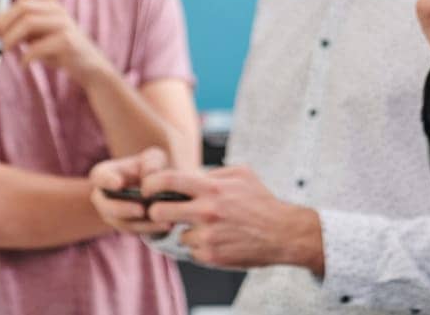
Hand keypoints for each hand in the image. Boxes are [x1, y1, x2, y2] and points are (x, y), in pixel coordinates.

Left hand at [0, 0, 111, 81]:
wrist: (90, 68)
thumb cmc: (60, 53)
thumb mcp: (40, 38)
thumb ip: (23, 30)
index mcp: (51, 6)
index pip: (20, 4)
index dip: (1, 16)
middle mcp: (58, 11)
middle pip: (23, 9)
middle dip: (3, 24)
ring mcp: (64, 24)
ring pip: (27, 23)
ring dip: (10, 39)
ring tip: (4, 52)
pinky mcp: (67, 41)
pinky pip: (37, 47)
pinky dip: (25, 57)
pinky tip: (24, 66)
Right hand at [88, 147, 174, 235]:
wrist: (158, 185)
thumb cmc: (152, 166)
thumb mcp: (154, 157)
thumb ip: (151, 162)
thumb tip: (148, 175)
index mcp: (104, 175)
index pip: (99, 177)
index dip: (107, 181)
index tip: (119, 183)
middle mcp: (103, 197)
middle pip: (106, 206)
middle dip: (123, 209)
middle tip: (141, 210)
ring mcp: (112, 214)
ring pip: (121, 223)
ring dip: (140, 224)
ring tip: (160, 221)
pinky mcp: (126, 226)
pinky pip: (135, 231)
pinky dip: (150, 229)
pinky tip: (166, 225)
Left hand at [141, 166, 322, 273]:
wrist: (283, 233)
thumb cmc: (261, 201)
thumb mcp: (241, 174)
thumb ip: (211, 173)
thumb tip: (187, 174)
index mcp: (211, 189)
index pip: (167, 181)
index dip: (149, 184)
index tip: (147, 188)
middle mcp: (206, 212)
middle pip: (159, 213)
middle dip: (155, 212)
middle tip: (162, 212)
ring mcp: (207, 237)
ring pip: (177, 234)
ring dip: (186, 231)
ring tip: (208, 227)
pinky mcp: (211, 256)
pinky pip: (191, 250)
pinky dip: (199, 246)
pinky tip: (217, 240)